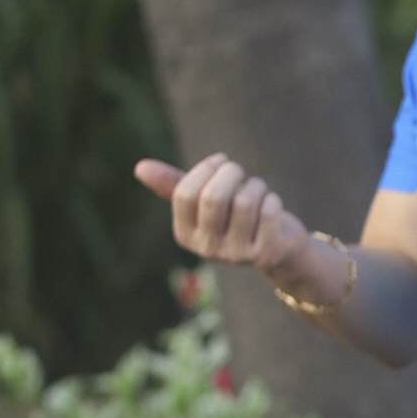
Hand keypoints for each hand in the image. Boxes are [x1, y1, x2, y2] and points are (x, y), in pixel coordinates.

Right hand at [134, 152, 346, 302]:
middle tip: (239, 171)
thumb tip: (139, 167)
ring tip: (256, 189)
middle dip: (231, 172)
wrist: (277, 246)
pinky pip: (268, 211)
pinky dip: (272, 198)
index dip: (205, 168)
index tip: (220, 161)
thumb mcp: (204, 199)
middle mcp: (207, 249)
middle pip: (214, 197)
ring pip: (244, 201)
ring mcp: (236, 255)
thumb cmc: (236, 215)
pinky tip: (270, 204)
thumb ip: (174, 184)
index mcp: (185, 234)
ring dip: (254, 185)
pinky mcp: (265, 254)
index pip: (185, 193)